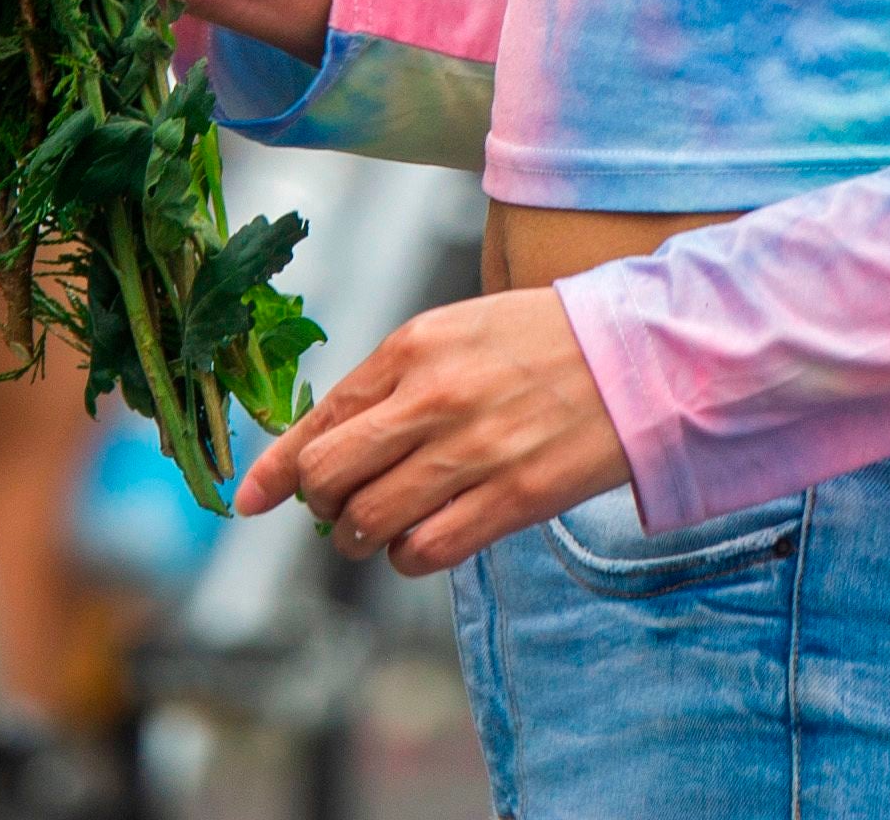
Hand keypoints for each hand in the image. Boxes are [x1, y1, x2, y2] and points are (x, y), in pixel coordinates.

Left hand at [231, 291, 629, 576]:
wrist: (640, 356)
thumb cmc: (544, 341)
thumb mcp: (456, 332)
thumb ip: (392, 381)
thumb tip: (328, 439)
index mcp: (412, 347)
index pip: (319, 419)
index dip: (276, 469)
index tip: (249, 500)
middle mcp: (431, 398)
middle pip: (328, 477)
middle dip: (320, 504)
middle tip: (340, 507)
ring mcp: (471, 451)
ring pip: (367, 522)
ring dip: (359, 538)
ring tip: (380, 529)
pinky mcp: (511, 498)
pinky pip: (424, 551)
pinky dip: (407, 557)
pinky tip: (421, 542)